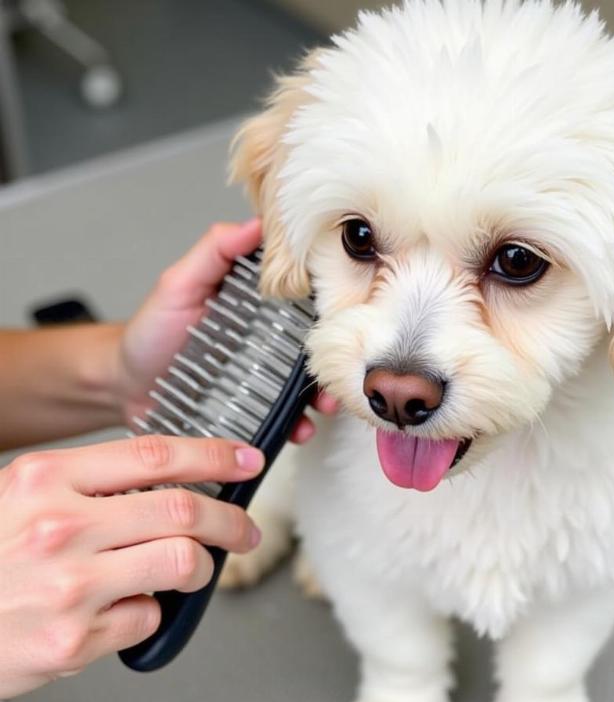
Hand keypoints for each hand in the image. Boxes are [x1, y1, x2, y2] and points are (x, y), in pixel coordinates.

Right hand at [0, 436, 264, 698]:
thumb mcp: (22, 496)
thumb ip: (92, 485)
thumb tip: (174, 482)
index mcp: (46, 480)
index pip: (156, 455)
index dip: (214, 456)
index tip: (246, 461)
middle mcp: (58, 528)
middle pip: (183, 510)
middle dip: (231, 520)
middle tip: (244, 529)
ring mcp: (67, 587)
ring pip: (182, 562)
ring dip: (201, 568)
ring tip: (192, 570)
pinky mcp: (70, 641)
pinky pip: (146, 618)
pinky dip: (149, 612)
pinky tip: (123, 609)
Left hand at [114, 219, 336, 440]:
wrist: (124, 386)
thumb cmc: (150, 332)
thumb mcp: (179, 284)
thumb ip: (214, 252)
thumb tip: (256, 223)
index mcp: (259, 306)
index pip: (306, 300)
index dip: (333, 305)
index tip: (352, 311)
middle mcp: (268, 341)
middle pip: (316, 347)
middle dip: (336, 359)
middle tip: (343, 369)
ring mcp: (263, 378)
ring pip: (307, 386)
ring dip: (323, 396)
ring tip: (323, 407)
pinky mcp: (255, 408)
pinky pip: (284, 417)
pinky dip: (297, 425)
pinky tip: (299, 429)